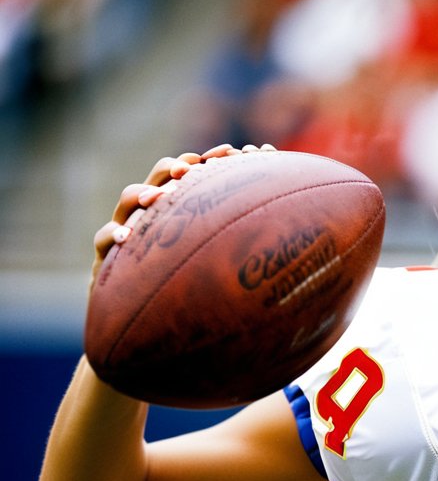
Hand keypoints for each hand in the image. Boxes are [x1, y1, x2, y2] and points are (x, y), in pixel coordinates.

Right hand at [90, 143, 276, 285]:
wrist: (144, 329)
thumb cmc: (189, 297)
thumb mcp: (220, 271)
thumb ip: (244, 250)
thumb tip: (290, 236)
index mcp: (181, 212)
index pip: (196, 177)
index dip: (213, 162)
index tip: (234, 152)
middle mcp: (154, 215)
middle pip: (160, 176)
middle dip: (175, 167)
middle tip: (190, 168)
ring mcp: (127, 231)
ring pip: (128, 200)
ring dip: (142, 194)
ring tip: (155, 199)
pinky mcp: (106, 258)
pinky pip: (103, 240)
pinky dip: (112, 234)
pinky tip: (126, 238)